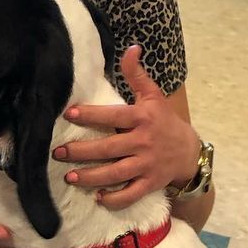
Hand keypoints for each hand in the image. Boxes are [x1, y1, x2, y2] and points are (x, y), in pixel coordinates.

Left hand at [51, 46, 198, 212]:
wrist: (189, 151)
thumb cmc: (164, 121)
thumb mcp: (153, 96)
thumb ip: (137, 74)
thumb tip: (130, 48)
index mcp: (142, 118)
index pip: (113, 116)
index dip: (91, 115)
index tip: (69, 114)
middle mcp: (143, 142)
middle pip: (108, 148)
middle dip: (81, 151)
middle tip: (57, 153)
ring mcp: (147, 165)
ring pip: (116, 174)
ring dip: (91, 177)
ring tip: (69, 177)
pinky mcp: (150, 183)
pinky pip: (131, 194)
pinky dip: (115, 199)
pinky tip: (98, 198)